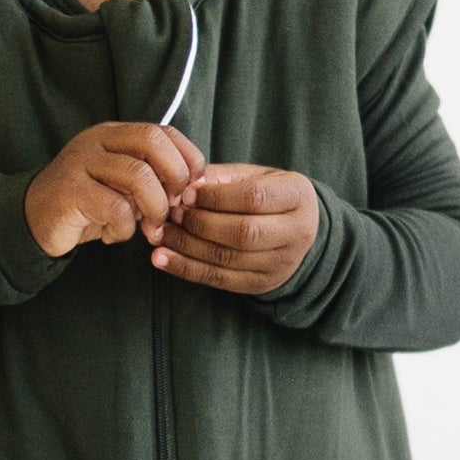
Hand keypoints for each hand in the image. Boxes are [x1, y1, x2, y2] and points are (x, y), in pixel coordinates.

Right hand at [24, 120, 207, 256]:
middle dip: (175, 177)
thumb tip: (190, 190)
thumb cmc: (86, 204)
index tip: (191, 187)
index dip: (187, 157)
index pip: (162, 131)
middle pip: (152, 140)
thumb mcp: (121, 186)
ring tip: (147, 228)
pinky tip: (112, 235)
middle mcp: (98, 141)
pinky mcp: (70, 191)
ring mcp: (81, 163)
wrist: (33, 219)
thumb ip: (151, 179)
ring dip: (154, 209)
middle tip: (173, 206)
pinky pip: (114, 208)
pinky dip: (123, 229)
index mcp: (114, 135)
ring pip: (138, 176)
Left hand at [151, 165, 320, 296]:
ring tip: (161, 235)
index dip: (216, 197)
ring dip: (187, 247)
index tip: (186, 193)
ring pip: (229, 258)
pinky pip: (220, 279)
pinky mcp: (262, 283)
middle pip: (243, 232)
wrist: (297, 230)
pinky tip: (162, 258)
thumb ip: (219, 178)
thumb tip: (181, 187)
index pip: (254, 197)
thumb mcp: (252, 176)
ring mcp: (282, 262)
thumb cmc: (267, 194)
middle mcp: (297, 231)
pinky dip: (187, 269)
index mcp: (298, 195)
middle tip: (171, 214)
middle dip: (200, 224)